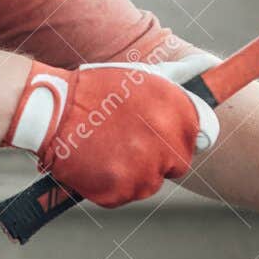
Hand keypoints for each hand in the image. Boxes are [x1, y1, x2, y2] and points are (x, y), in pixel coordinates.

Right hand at [2, 58, 219, 206]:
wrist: (52, 112)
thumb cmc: (97, 89)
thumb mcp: (141, 75)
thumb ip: (178, 76)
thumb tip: (207, 64)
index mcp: (179, 114)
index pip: (204, 134)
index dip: (183, 134)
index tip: (164, 134)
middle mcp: (169, 144)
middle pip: (177, 162)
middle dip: (158, 155)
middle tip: (128, 140)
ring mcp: (146, 171)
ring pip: (151, 181)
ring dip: (134, 171)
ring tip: (107, 147)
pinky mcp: (122, 191)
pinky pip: (126, 194)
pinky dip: (112, 184)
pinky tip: (96, 161)